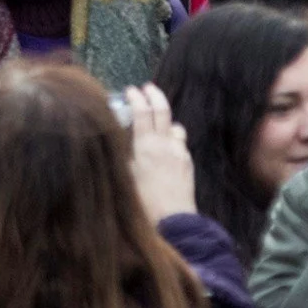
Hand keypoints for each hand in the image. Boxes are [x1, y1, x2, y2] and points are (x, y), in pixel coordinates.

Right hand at [123, 86, 197, 219]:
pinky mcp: (187, 162)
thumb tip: (120, 135)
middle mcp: (165, 144)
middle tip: (148, 88)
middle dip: (155, 94)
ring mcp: (179, 152)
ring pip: (175, 126)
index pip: (142, 111)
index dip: (136, 97)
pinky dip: (172, 139)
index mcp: (146, 146)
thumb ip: (124, 152)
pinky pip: (180, 143)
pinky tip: (165, 149)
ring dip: (166, 120)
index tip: (130, 90)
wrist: (174, 220)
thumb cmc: (144, 202)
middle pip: (163, 109)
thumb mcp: (125, 175)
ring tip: (157, 123)